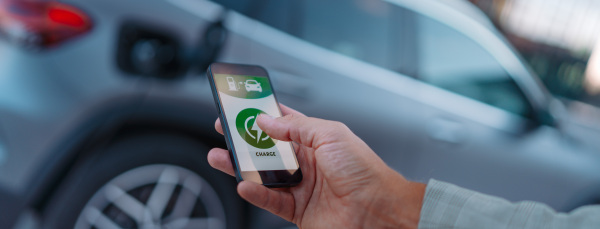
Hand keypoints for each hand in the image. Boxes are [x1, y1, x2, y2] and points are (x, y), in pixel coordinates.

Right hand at [209, 104, 425, 227]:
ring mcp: (301, 187)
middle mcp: (307, 163)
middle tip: (224, 129)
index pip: (283, 122)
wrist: (377, 210)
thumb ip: (296, 126)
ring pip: (263, 175)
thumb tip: (267, 120)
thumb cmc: (364, 171)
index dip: (262, 114)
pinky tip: (244, 184)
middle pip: (267, 149)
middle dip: (244, 139)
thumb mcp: (330, 135)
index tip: (242, 106)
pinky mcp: (298, 211)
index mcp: (316, 140)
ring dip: (240, 166)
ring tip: (220, 157)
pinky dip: (254, 193)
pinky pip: (270, 201)